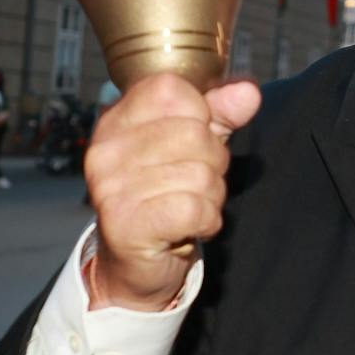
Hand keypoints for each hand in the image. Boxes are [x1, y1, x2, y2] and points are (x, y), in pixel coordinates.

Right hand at [84, 73, 260, 311]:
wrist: (135, 265)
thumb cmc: (165, 197)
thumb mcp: (195, 147)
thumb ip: (221, 114)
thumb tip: (248, 92)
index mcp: (116, 120)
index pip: (171, 89)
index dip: (200, 115)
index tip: (190, 145)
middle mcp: (106, 150)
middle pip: (194, 134)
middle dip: (213, 163)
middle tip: (194, 185)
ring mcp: (111, 188)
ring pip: (200, 174)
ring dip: (211, 197)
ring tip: (190, 207)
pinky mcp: (126, 225)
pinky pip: (194, 208)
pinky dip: (207, 220)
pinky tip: (192, 226)